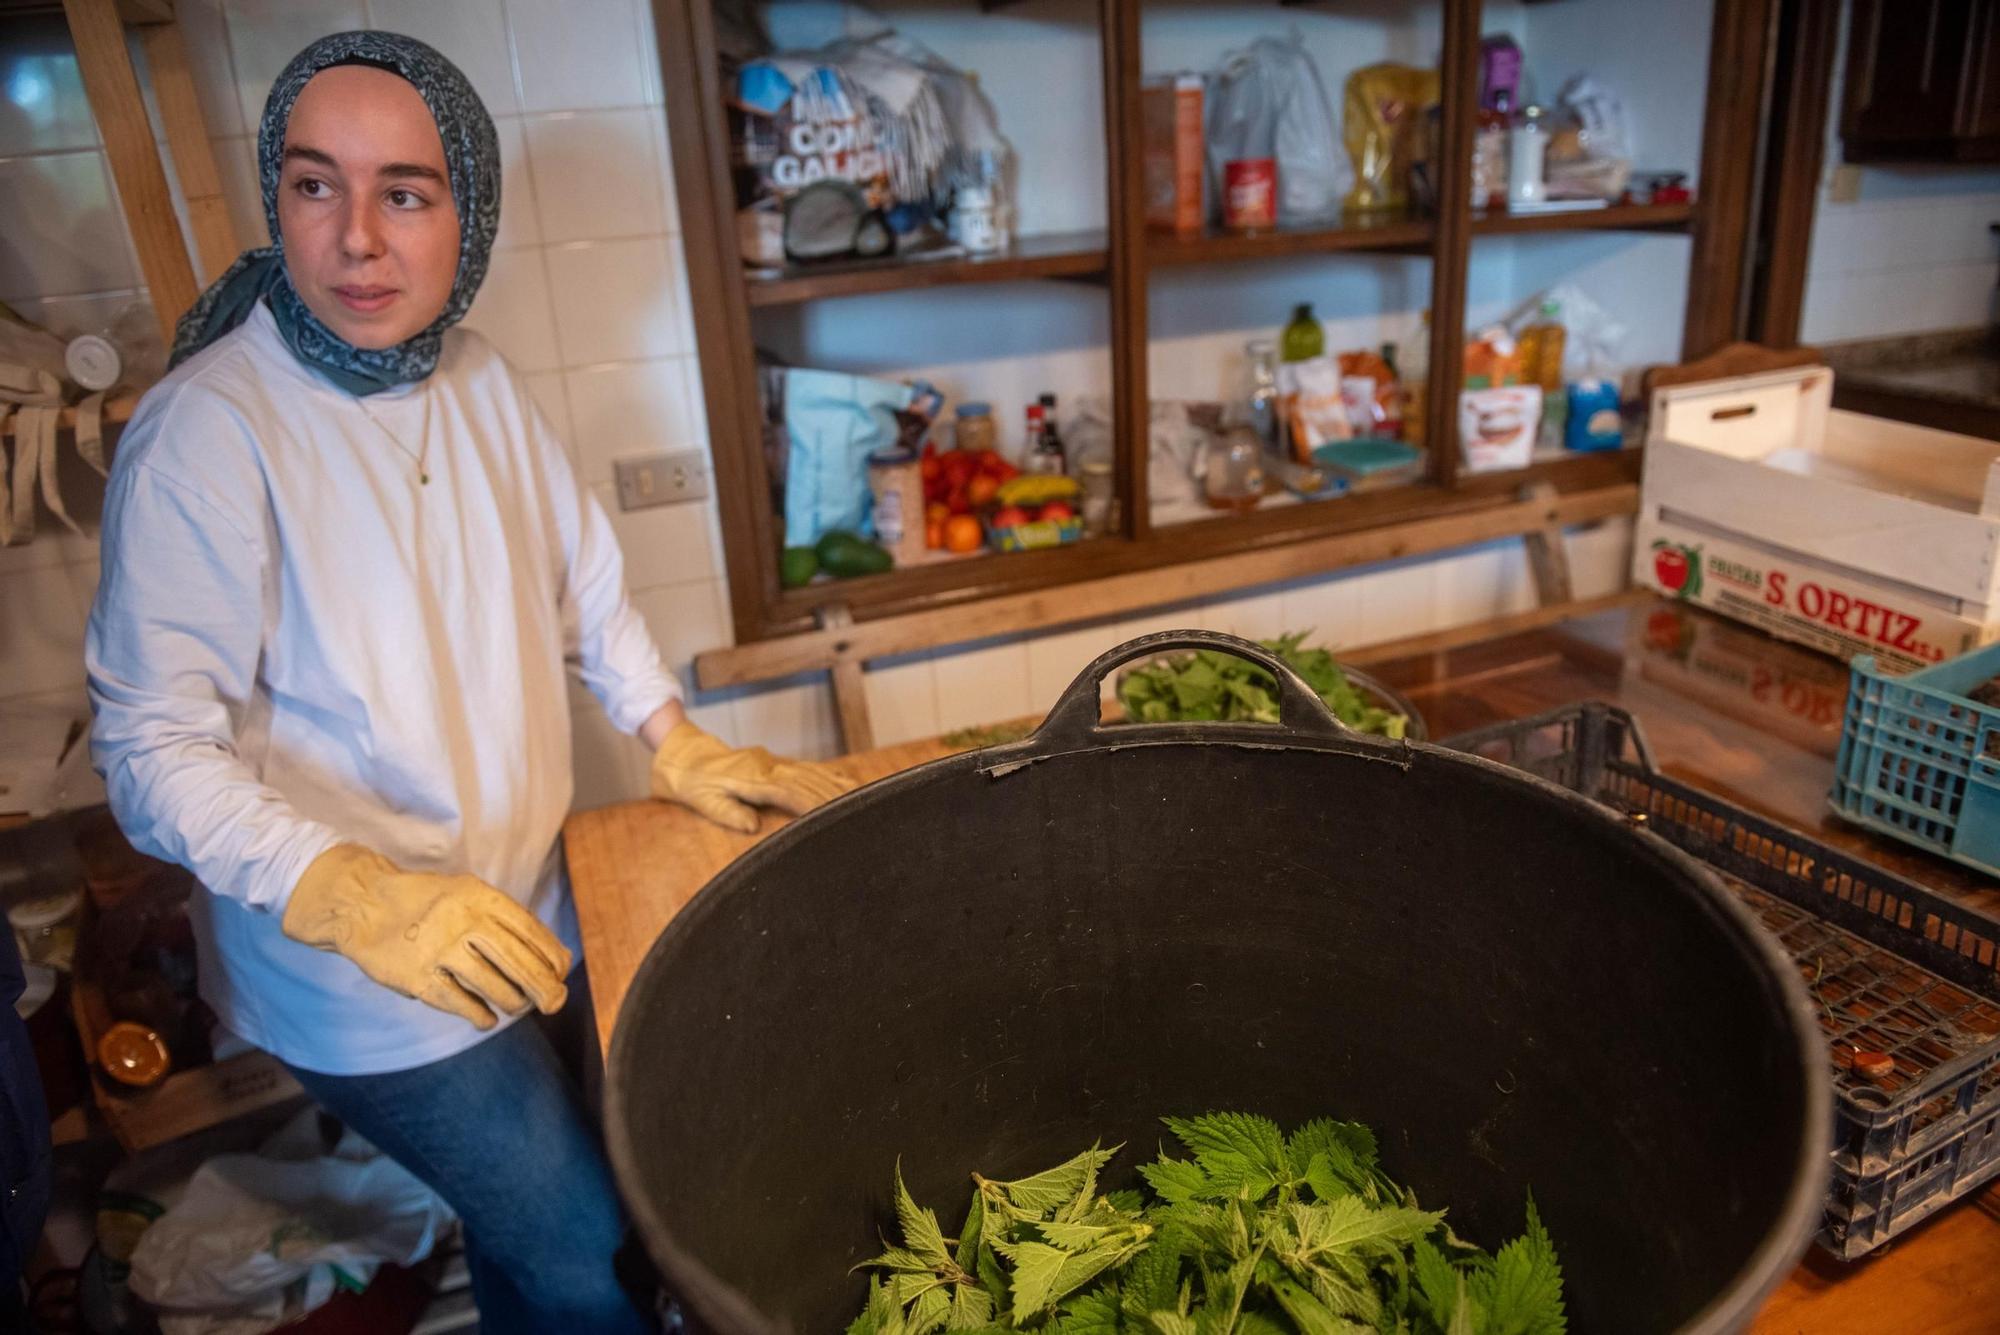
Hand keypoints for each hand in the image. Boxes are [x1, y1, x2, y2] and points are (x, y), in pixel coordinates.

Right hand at [281, 844, 570, 1029]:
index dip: (553, 959)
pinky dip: (480, 1016)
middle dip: (545, 989)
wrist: (364, 904)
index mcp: (481, 897)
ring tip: (514, 1006)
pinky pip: (461, 1004)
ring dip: (512, 1003)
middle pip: (519, 963)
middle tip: (554, 1004)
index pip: (532, 933)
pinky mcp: (416, 978)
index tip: (561, 974)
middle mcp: (463, 920)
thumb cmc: (429, 905)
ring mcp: (438, 949)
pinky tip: (486, 1018)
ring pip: (494, 988)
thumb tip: (559, 961)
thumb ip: (509, 923)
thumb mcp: (470, 895)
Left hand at [648, 720, 853, 833]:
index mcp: (751, 779)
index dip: (814, 807)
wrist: (682, 753)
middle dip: (834, 797)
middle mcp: (766, 767)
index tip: (832, 819)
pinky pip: (805, 767)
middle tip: (860, 812)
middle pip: (808, 782)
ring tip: (861, 798)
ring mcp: (771, 762)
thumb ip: (727, 813)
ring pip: (811, 773)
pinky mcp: (772, 761)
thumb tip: (753, 828)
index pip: (791, 794)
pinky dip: (827, 774)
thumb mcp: (701, 801)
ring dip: (837, 785)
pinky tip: (844, 781)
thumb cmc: (689, 782)